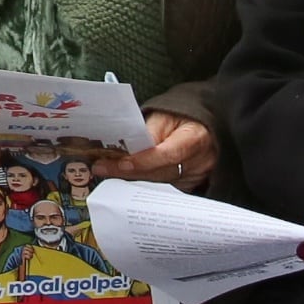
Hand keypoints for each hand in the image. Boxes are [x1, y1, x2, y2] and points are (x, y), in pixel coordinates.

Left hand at [102, 112, 218, 190]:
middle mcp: (201, 161)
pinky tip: (128, 178)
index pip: (168, 154)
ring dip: (135, 180)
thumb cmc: (179, 117)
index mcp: (195, 137)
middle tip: (102, 169)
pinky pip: (165, 188)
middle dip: (129, 173)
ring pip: (161, 184)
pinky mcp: (192, 184)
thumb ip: (147, 132)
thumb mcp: (163, 115)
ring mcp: (198, 176)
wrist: (200, 124)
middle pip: (161, 173)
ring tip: (110, 173)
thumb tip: (127, 150)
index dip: (143, 162)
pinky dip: (146, 184)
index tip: (119, 164)